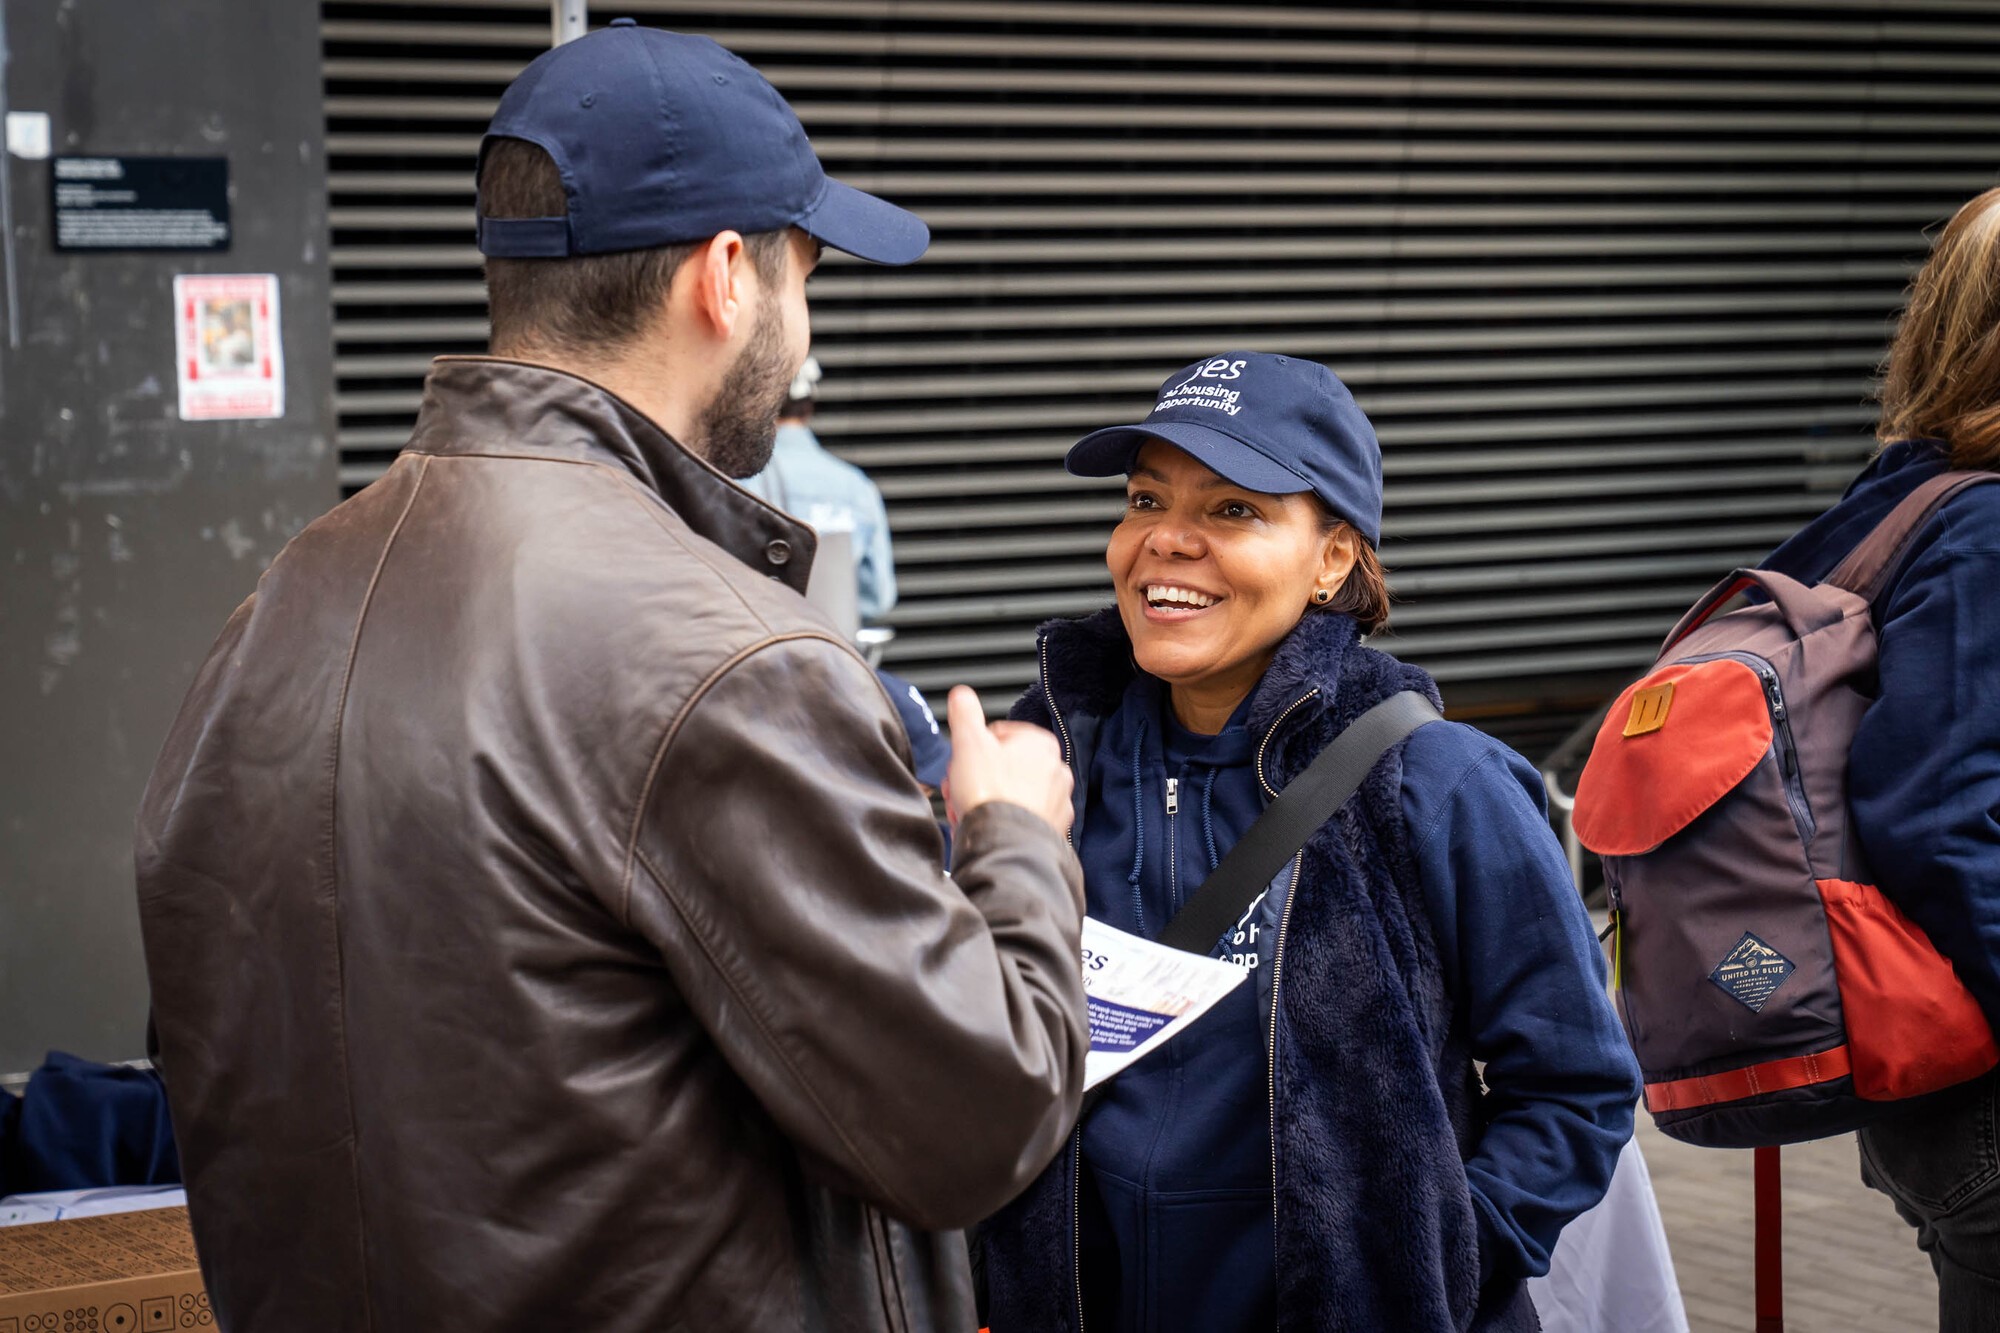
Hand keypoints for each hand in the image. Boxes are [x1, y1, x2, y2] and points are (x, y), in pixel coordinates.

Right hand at [943, 686, 1073, 836]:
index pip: (999, 734)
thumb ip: (965, 713)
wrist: (1005, 844)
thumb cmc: (991, 794)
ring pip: (1011, 794)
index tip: (962, 761)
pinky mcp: (1050, 830)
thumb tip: (962, 695)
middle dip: (976, 777)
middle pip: (1004, 766)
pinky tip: (983, 826)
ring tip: (966, 810)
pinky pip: (1018, 819)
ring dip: (985, 800)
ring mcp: (1056, 803)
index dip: (973, 748)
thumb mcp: (969, 742)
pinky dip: (1000, 821)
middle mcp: (1056, 772)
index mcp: (1040, 744)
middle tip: (958, 788)